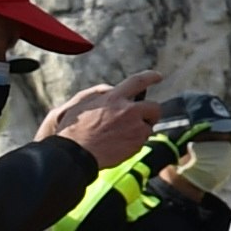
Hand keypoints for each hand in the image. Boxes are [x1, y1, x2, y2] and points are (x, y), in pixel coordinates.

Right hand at [42, 72, 166, 164]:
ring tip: (121, 135)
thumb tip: (114, 91)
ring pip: (148, 126)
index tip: (158, 76)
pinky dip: (135, 142)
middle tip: (144, 117)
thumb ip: (102, 96)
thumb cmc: (73, 130)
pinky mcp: (137, 144)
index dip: (150, 76)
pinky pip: (142, 141)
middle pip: (154, 107)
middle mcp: (128, 111)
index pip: (138, 81)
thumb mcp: (83, 105)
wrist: (75, 154)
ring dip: (140, 129)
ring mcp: (135, 128)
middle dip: (151, 112)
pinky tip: (119, 145)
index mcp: (114, 98)